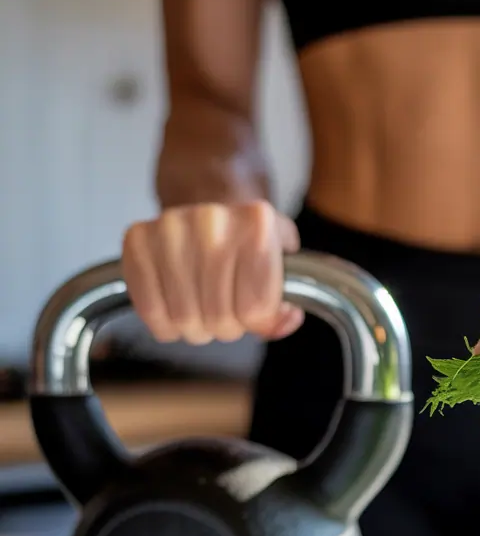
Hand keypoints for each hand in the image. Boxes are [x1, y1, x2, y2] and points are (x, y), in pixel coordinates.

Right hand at [122, 200, 301, 344]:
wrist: (209, 206)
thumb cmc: (248, 244)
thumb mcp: (281, 265)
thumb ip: (287, 303)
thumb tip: (283, 321)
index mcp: (257, 224)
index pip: (257, 308)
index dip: (257, 321)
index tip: (254, 309)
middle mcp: (212, 221)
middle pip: (220, 317)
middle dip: (226, 328)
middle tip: (226, 313)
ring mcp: (169, 229)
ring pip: (185, 319)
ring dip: (196, 328)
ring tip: (202, 311)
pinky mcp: (136, 241)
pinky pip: (150, 310)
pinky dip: (164, 326)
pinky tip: (175, 312)